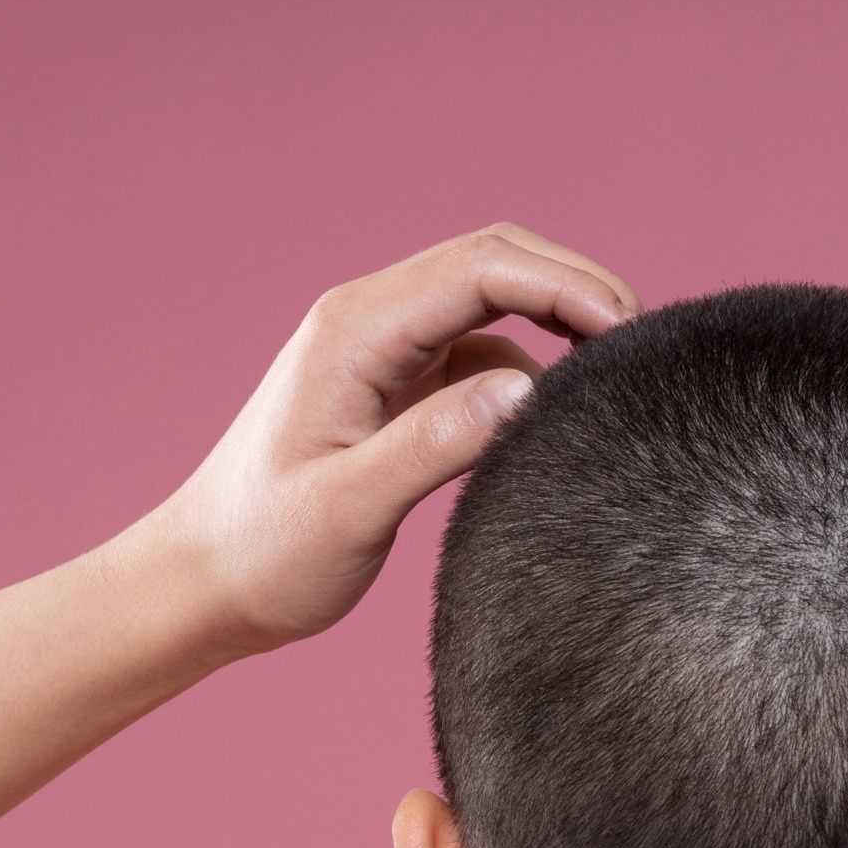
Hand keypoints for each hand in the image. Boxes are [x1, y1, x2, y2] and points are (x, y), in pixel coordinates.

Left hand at [148, 225, 640, 650]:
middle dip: (576, 287)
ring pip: (493, 301)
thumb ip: (436, 444)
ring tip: (617, 379)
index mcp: (355, 331)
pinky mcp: (397, 388)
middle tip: (646, 345)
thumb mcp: (350, 507)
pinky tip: (558, 417)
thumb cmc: (264, 553)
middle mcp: (370, 322)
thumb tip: (529, 390)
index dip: (567, 285)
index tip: (631, 332)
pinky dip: (531, 367)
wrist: (201, 585)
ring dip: (559, 320)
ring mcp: (384, 352)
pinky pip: (481, 351)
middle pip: (495, 262)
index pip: (482, 267)